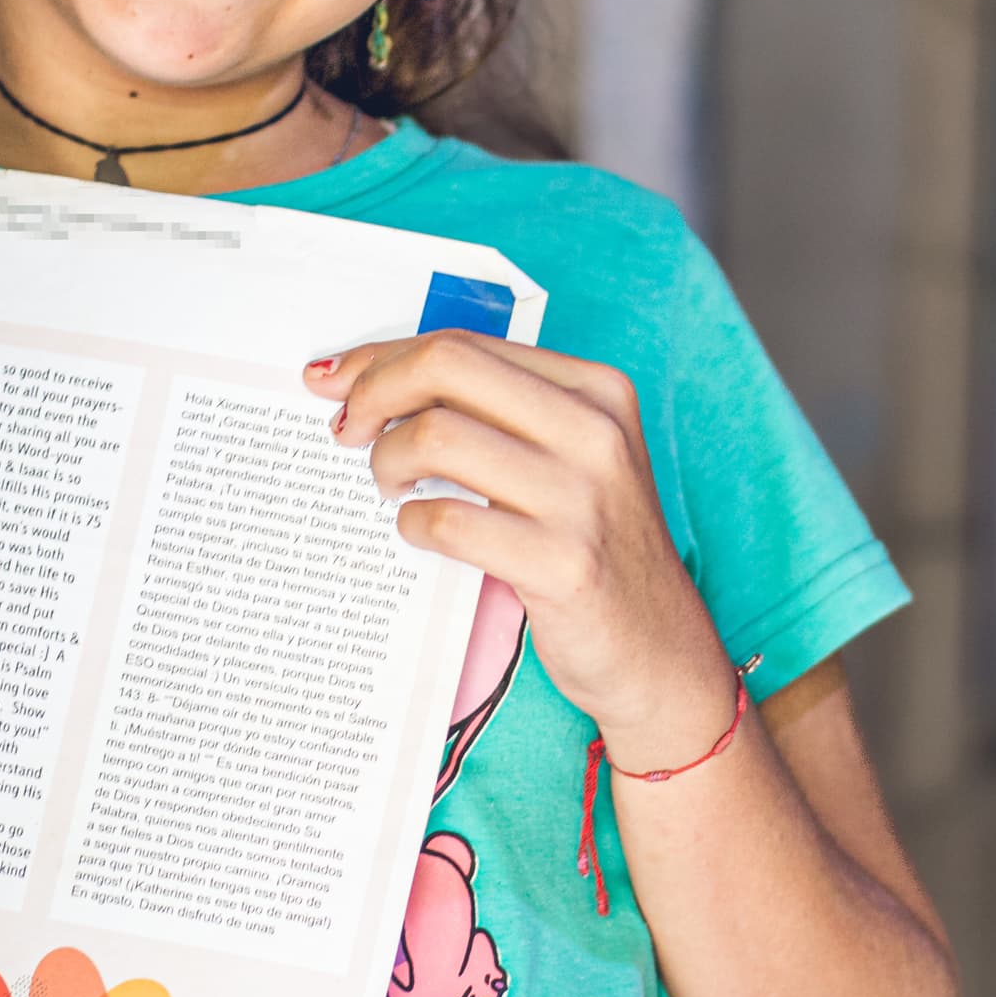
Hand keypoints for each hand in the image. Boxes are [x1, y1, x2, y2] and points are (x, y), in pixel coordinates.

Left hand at [306, 333, 737, 763]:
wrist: (658, 652)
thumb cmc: (594, 549)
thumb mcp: (571, 460)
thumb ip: (496, 414)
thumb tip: (370, 378)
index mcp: (596, 391)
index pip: (467, 344)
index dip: (384, 357)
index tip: (337, 381)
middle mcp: (596, 431)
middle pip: (447, 367)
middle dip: (373, 391)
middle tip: (347, 429)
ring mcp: (584, 497)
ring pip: (437, 437)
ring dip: (387, 461)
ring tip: (390, 486)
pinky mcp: (564, 564)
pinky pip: (448, 521)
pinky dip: (413, 523)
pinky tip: (420, 531)